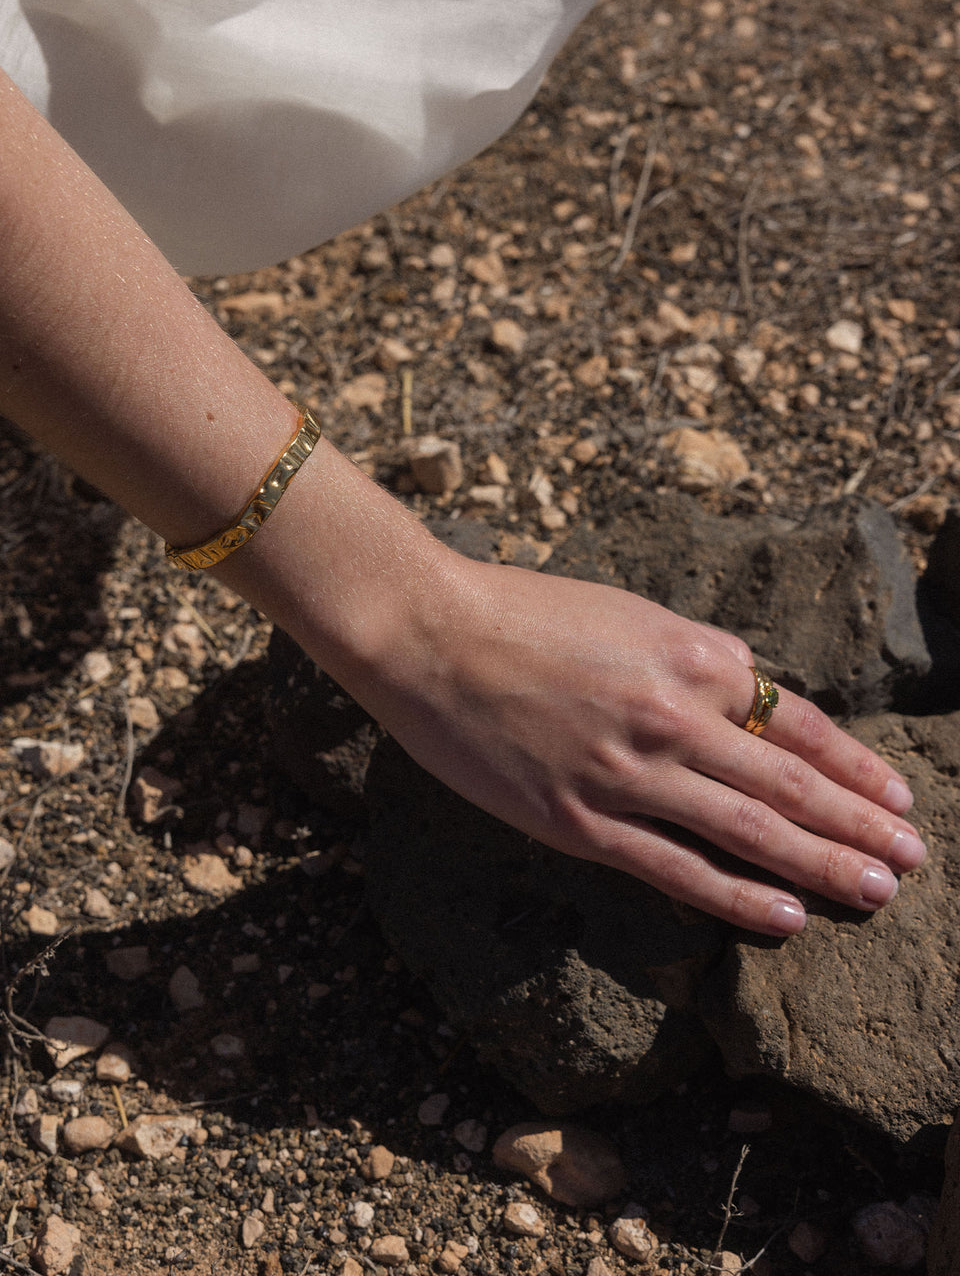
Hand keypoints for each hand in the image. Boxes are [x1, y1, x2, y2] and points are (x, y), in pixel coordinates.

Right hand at [366, 554, 923, 936]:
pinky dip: (738, 897)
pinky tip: (786, 918)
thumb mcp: (629, 614)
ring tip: (877, 891)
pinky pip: (676, 868)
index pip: (800, 722)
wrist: (430, 635)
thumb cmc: (525, 613)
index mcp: (692, 656)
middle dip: (860, 824)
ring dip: (823, 864)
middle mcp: (675, 716)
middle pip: (791, 783)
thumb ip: (695, 659)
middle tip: (912, 858)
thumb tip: (752, 699)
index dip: (857, 766)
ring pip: (749, 831)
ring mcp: (629, 774)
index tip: (897, 796)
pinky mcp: (581, 822)